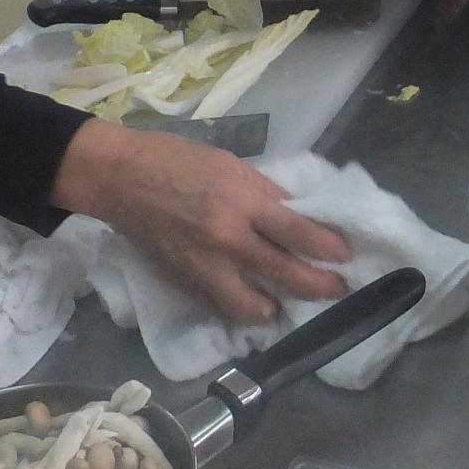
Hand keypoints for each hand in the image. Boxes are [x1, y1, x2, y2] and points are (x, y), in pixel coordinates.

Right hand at [54, 122, 350, 322]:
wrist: (122, 178)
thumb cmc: (178, 160)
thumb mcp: (232, 166)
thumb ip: (265, 195)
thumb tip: (297, 216)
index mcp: (242, 202)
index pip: (298, 232)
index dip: (328, 247)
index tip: (346, 255)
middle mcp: (227, 239)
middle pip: (284, 273)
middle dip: (318, 285)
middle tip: (337, 289)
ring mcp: (203, 266)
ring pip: (251, 305)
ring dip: (275, 308)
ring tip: (286, 303)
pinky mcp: (183, 281)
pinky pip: (219, 306)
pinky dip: (238, 308)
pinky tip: (251, 304)